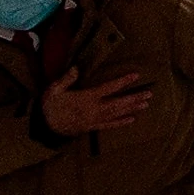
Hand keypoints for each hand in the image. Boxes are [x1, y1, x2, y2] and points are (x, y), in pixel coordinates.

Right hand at [40, 66, 156, 136]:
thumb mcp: (53, 90)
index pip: (108, 88)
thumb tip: (76, 67)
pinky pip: (109, 125)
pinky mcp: (92, 127)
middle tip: (149, 93)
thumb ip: (66, 79)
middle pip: (118, 103)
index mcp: (86, 98)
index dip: (123, 81)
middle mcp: (93, 110)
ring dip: (132, 108)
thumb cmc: (49, 106)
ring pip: (117, 114)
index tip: (136, 75)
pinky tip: (132, 119)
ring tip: (146, 103)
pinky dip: (121, 122)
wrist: (44, 127)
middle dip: (134, 97)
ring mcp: (94, 120)